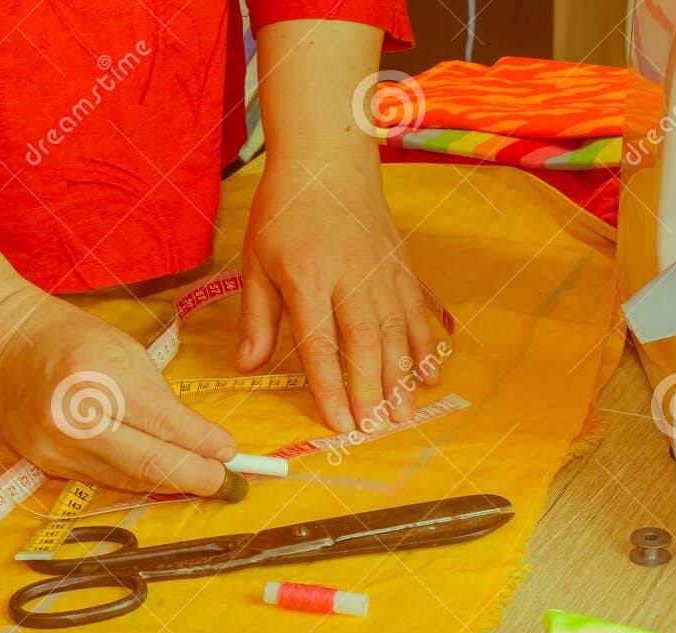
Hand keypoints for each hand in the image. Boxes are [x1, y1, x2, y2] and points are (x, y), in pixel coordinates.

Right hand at [0, 286, 236, 495]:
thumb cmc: (67, 335)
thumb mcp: (124, 351)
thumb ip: (162, 400)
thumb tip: (206, 442)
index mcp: (97, 378)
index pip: (165, 425)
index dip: (204, 445)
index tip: (233, 454)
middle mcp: (73, 418)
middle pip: (149, 465)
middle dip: (197, 478)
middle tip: (229, 484)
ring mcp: (55, 446)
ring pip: (129, 480)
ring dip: (172, 485)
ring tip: (205, 483)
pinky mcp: (44, 463)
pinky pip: (104, 480)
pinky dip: (139, 482)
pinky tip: (163, 480)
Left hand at [237, 152, 439, 433]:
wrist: (329, 160)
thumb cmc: (285, 210)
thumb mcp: (256, 259)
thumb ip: (257, 317)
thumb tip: (247, 366)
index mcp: (306, 276)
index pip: (319, 343)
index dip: (330, 387)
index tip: (338, 423)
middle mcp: (348, 277)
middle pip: (363, 344)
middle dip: (370, 391)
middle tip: (374, 430)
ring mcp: (380, 272)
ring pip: (394, 333)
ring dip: (399, 379)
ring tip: (401, 416)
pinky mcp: (400, 268)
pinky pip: (415, 314)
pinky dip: (423, 348)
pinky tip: (427, 378)